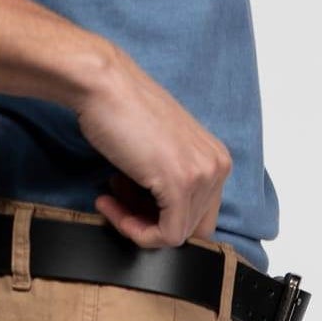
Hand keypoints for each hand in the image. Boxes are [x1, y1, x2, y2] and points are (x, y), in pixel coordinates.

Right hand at [75, 45, 231, 248]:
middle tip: (118, 200)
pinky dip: (133, 229)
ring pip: (177, 234)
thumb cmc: (123, 110)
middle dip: (151, 222)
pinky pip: (164, 235)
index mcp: (216, 158)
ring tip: (111, 196)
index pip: (200, 216)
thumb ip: (172, 182)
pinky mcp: (181, 185)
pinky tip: (110, 203)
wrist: (104, 85)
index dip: (162, 218)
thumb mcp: (162, 152)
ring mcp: (202, 175)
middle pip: (192, 229)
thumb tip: (162, 219)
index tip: (130, 203)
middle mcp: (217, 166)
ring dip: (136, 223)